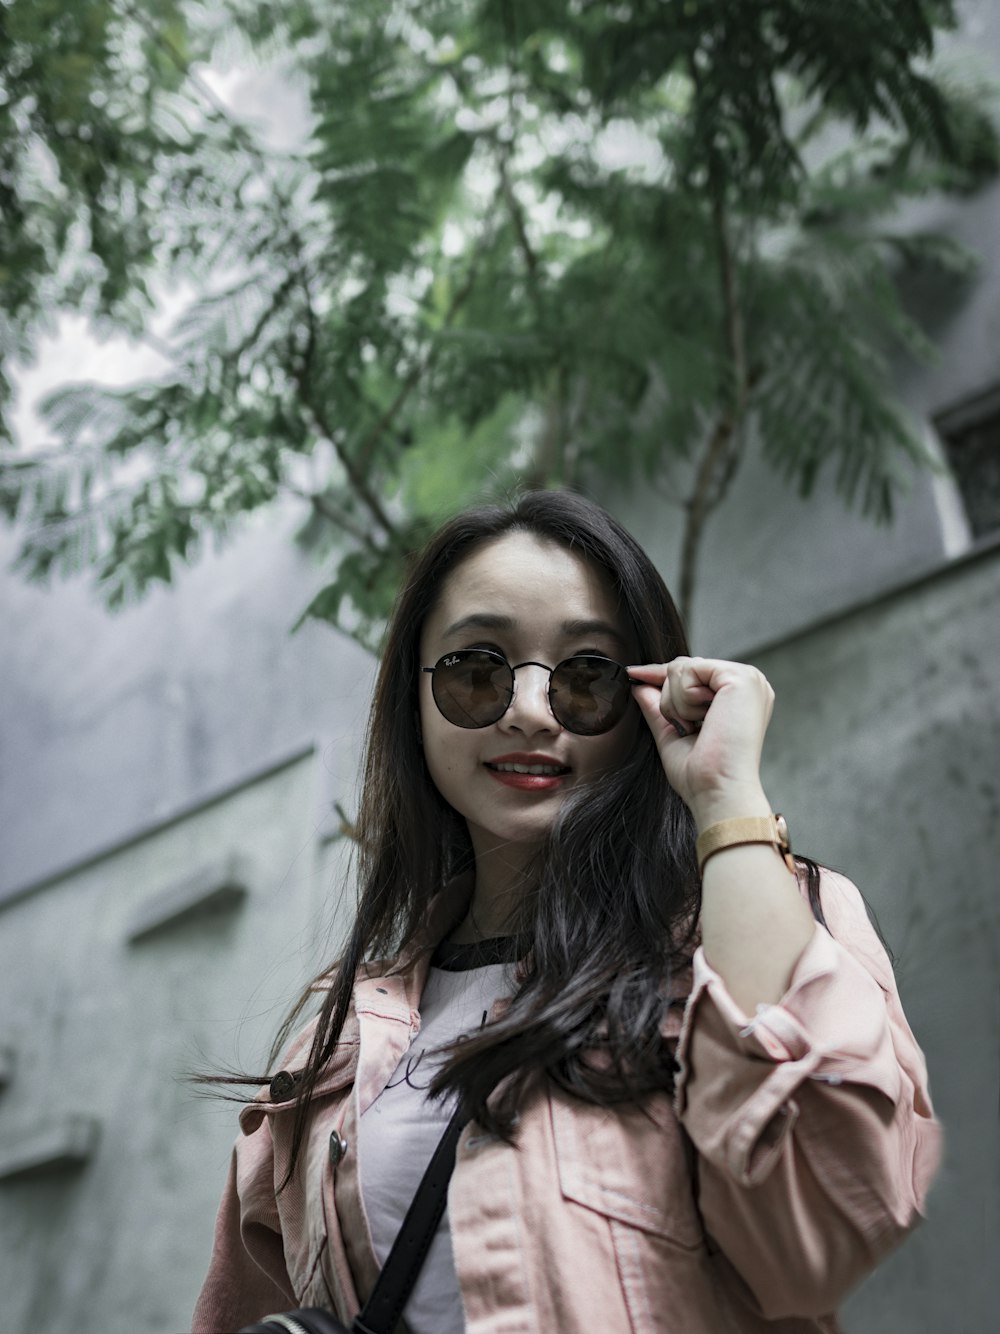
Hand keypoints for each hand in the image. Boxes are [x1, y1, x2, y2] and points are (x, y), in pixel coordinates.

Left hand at [628, 657, 774, 828]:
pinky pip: (688, 671)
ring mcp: (748, 678)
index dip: (660, 675)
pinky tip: (704, 721)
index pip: (693, 672)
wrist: (716, 792)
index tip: (633, 673)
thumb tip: (639, 685)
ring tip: (701, 729)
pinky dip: (683, 700)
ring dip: (677, 706)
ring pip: (681, 668)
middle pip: (684, 667)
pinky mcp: (740, 678)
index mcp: (740, 697)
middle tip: (689, 729)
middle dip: (670, 701)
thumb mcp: (672, 734)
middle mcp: (749, 683)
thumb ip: (657, 707)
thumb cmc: (701, 776)